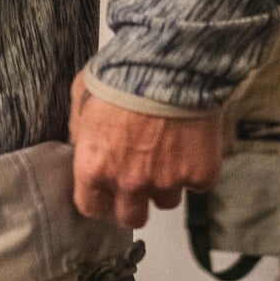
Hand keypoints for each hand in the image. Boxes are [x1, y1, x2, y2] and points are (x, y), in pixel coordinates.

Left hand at [68, 73, 222, 229]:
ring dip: (167, 184)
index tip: (108, 192)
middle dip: (135, 202)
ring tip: (169, 153)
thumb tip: (79, 142)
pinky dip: (197, 170)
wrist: (168, 63)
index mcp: (94, 167)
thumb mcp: (81, 98)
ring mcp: (167, 181)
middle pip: (132, 217)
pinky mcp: (199, 173)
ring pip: (167, 201)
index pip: (91, 208)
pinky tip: (192, 145)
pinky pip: (199, 185)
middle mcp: (129, 182)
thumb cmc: (123, 74)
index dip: (101, 200)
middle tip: (141, 178)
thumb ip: (79, 130)